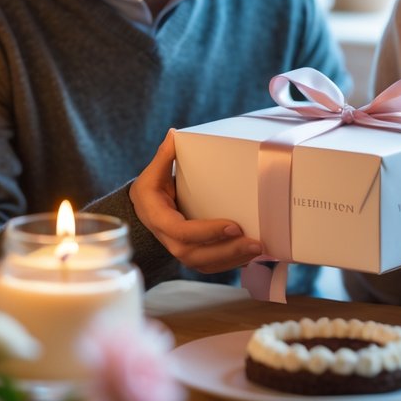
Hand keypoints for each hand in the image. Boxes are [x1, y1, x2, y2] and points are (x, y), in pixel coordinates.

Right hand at [130, 130, 263, 273]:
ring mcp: (181, 252)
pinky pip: (211, 266)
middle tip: (255, 243)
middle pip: (197, 254)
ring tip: (258, 249)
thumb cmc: (150, 192)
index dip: (207, 232)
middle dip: (228, 251)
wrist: (142, 214)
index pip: (183, 232)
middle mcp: (169, 241)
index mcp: (160, 220)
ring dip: (233, 259)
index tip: (233, 225)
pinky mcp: (193, 256)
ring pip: (206, 264)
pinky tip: (251, 256)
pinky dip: (231, 263)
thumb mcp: (152, 174)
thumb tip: (174, 134)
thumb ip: (164, 157)